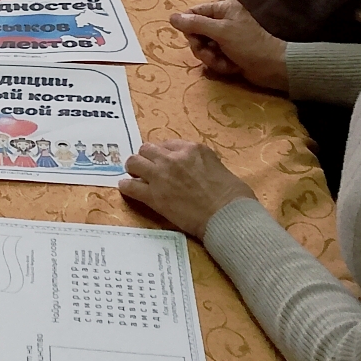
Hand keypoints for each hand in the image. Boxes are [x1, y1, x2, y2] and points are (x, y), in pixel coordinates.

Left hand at [120, 140, 254, 237]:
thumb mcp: (220, 167)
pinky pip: (130, 186)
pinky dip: (127, 187)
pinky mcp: (153, 196)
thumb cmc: (233, 196)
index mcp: (192, 149)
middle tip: (147, 168)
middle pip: (147, 149)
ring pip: (134, 162)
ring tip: (135, 176)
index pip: (168, 144)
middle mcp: (173, 158)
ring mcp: (161, 176)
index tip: (164, 161)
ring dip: (134, 168)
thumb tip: (200, 170)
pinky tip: (127, 189)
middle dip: (146, 157)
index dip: (164, 153)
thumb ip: (204, 163)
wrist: (227, 216)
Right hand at [169, 0, 287, 90]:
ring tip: (224, 63)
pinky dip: (220, 64)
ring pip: (203, 48)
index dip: (189, 28)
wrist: (272, 67)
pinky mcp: (228, 52)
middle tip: (212, 55)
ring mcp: (225, 37)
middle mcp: (223, 20)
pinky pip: (213, 57)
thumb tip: (172, 17)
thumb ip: (195, 24)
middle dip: (202, 48)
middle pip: (196, 33)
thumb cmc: (248, 45)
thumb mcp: (221, 31)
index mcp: (223, 8)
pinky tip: (231, 67)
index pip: (193, 13)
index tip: (194, 39)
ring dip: (211, 58)